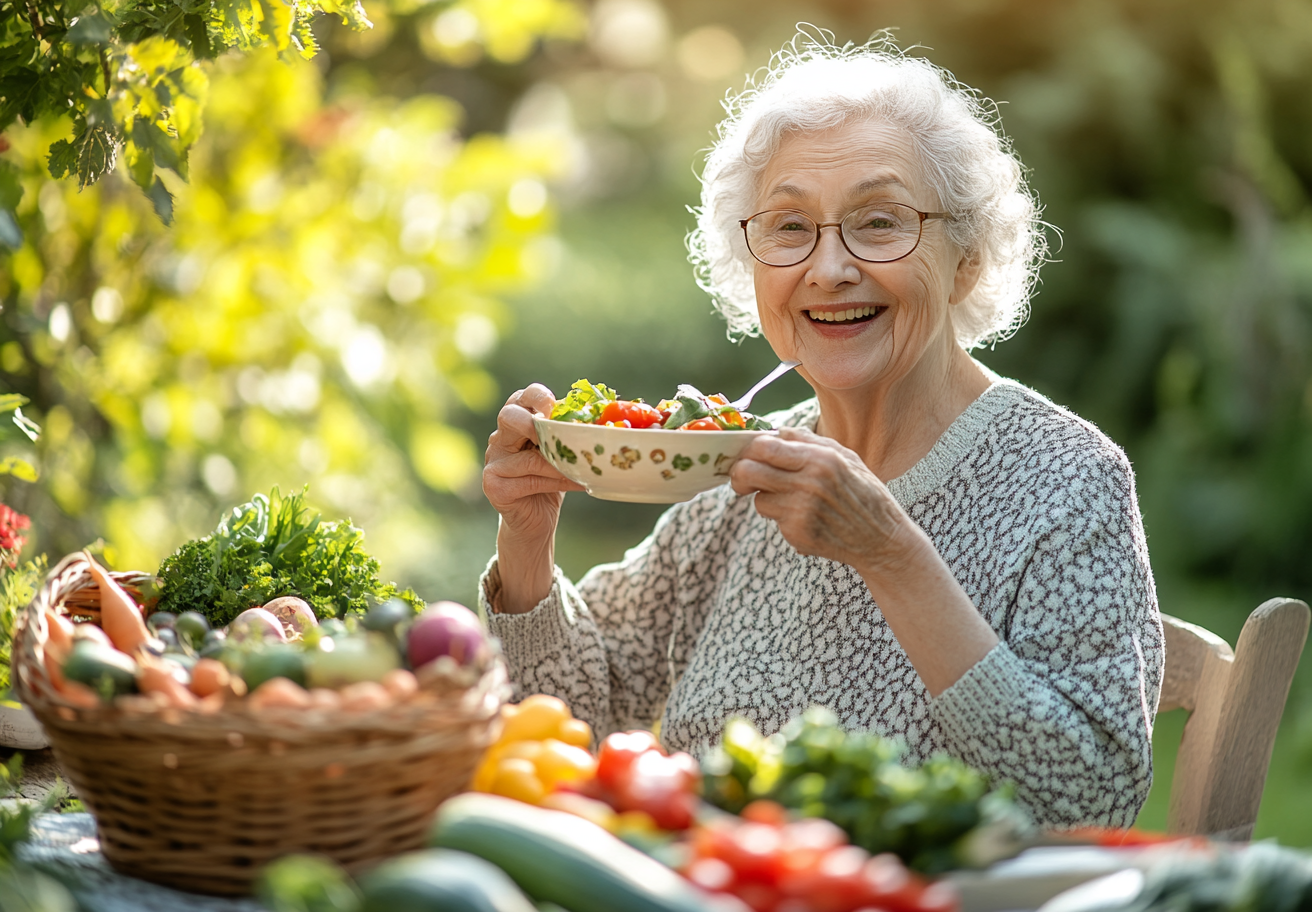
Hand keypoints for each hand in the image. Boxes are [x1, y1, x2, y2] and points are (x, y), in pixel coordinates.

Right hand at [483, 384, 585, 611]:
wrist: (535, 521)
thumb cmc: (551, 480)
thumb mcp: (561, 453)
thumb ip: (568, 436)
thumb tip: (604, 422)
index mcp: (516, 422)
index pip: (522, 396)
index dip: (538, 397)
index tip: (556, 408)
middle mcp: (499, 438)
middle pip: (509, 416)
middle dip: (533, 422)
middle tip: (555, 433)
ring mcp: (493, 462)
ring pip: (527, 458)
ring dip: (559, 465)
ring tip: (582, 469)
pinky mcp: (493, 486)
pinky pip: (529, 481)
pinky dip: (557, 483)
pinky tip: (578, 485)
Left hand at [729, 426, 998, 695]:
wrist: (883, 539)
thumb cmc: (864, 492)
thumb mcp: (846, 456)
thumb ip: (808, 441)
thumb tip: (775, 431)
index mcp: (821, 458)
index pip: (764, 446)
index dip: (749, 451)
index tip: (747, 457)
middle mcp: (810, 482)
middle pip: (749, 472)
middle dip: (739, 476)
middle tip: (742, 482)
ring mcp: (804, 511)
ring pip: (759, 500)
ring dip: (768, 500)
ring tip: (794, 502)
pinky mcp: (800, 534)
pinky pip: (775, 521)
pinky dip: (784, 519)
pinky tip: (808, 519)